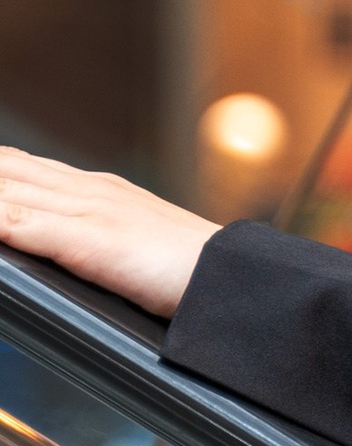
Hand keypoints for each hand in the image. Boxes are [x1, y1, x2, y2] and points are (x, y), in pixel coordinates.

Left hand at [0, 149, 218, 317]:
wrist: (234, 278)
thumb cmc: (191, 272)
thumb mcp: (135, 244)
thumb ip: (95, 238)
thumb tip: (65, 244)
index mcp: (99, 190)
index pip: (19, 167)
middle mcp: (88, 191)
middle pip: (6, 169)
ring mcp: (88, 211)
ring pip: (8, 189)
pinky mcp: (90, 238)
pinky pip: (24, 224)